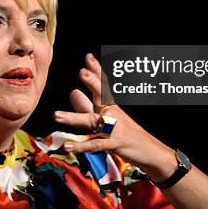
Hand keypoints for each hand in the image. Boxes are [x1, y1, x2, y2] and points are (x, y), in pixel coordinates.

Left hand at [54, 53, 177, 180]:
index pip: (103, 85)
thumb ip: (87, 106)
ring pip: (92, 121)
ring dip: (74, 118)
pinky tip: (67, 146)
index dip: (96, 70)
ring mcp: (113, 128)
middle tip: (83, 72)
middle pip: (102, 96)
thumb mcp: (108, 117)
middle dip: (93, 83)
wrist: (151, 152)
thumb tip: (73, 93)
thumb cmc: (127, 134)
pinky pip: (95, 145)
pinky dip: (81, 146)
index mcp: (111, 105)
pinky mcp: (113, 144)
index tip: (88, 57)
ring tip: (56, 115)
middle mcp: (113, 113)